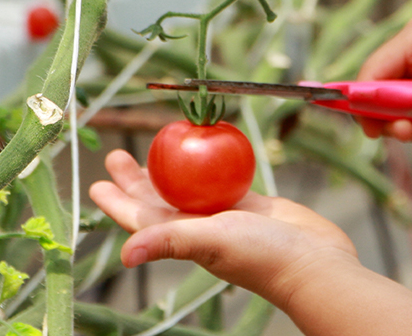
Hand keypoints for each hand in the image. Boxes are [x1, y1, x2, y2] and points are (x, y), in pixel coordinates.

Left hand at [89, 150, 358, 299]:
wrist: (314, 263)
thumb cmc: (263, 257)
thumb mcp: (211, 242)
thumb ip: (169, 242)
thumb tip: (125, 256)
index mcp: (184, 237)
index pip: (141, 217)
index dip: (117, 202)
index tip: (97, 183)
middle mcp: (200, 227)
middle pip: (159, 199)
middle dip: (136, 179)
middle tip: (118, 155)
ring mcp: (226, 216)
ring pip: (190, 187)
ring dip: (172, 169)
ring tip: (157, 148)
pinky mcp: (251, 206)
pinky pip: (224, 180)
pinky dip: (213, 165)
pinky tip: (208, 148)